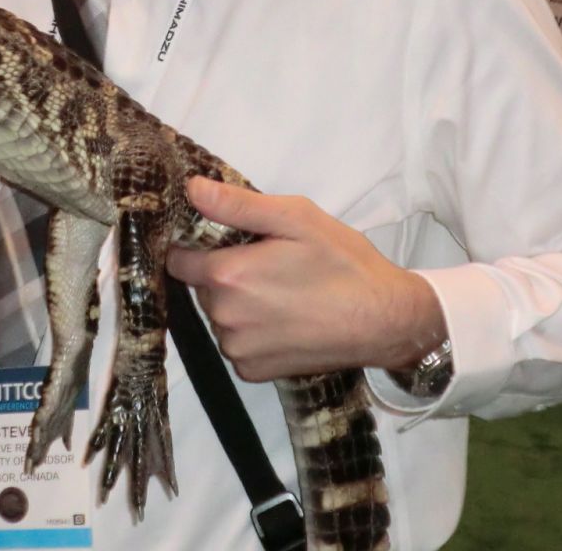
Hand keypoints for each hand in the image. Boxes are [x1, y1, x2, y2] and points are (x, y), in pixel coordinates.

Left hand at [166, 178, 445, 381]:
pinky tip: (284, 320)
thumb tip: (191, 189)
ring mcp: (237, 350)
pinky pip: (236, 344)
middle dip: (224, 274)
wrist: (384, 321)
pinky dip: (251, 332)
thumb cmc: (343, 262)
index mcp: (228, 276)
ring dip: (238, 304)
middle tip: (268, 263)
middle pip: (202, 288)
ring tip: (282, 292)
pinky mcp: (252, 373)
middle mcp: (224, 318)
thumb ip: (237, 205)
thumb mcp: (296, 218)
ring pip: (219, 316)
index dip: (195, 246)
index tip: (221, 241)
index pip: (178, 259)